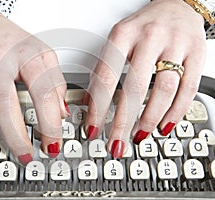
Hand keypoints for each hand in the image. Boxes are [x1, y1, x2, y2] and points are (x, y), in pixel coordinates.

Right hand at [0, 8, 67, 179]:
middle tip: (25, 157)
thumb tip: (61, 113)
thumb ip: (55, 82)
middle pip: (4, 101)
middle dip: (15, 134)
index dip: (50, 121)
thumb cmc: (12, 40)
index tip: (53, 142)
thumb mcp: (42, 55)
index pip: (42, 91)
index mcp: (24, 55)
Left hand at [83, 0, 206, 156]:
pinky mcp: (196, 53)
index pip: (107, 75)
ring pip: (164, 89)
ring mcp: (176, 44)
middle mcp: (150, 37)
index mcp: (124, 33)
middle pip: (135, 86)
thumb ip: (103, 68)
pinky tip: (164, 125)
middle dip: (123, 121)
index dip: (98, 106)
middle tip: (115, 142)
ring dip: (150, 118)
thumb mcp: (118, 39)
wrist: (177, 6)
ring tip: (138, 135)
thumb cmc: (144, 26)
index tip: (92, 128)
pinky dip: (176, 112)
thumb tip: (89, 100)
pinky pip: (188, 89)